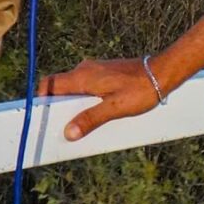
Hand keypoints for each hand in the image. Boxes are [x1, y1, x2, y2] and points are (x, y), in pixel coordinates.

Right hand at [40, 54, 167, 141]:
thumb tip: (68, 133)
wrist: (162, 72)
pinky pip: (87, 87)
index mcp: (83, 77)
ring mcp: (95, 70)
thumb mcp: (114, 109)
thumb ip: (90, 120)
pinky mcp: (105, 74)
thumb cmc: (141, 89)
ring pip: (74, 88)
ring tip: (80, 123)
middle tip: (61, 126)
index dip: (41, 99)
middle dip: (58, 107)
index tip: (42, 116)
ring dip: (73, 105)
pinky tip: (96, 113)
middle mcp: (85, 70)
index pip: (49, 84)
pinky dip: (85, 100)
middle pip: (60, 88)